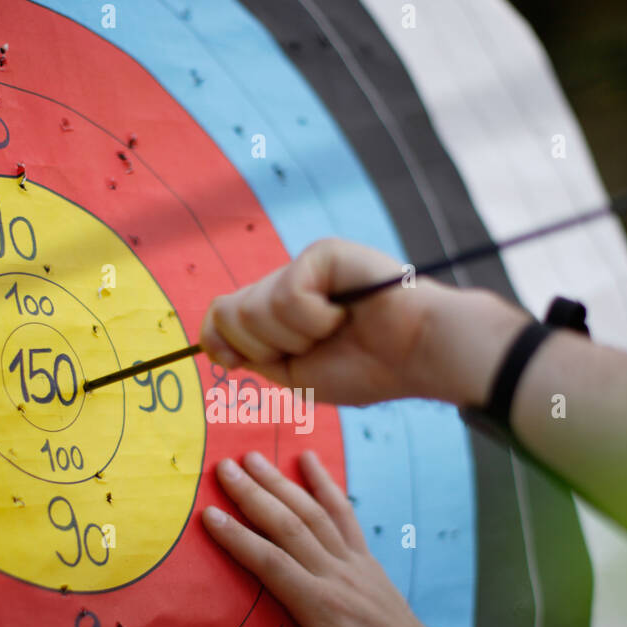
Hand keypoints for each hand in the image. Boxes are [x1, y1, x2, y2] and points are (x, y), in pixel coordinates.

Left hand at [199, 237, 527, 406]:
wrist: (416, 356)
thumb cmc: (367, 368)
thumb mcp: (295, 374)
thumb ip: (253, 354)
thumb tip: (210, 340)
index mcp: (281, 313)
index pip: (220, 315)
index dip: (215, 340)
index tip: (234, 362)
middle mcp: (287, 284)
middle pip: (228, 313)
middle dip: (265, 347)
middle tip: (314, 347)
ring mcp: (304, 266)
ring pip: (254, 309)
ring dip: (295, 337)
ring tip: (335, 330)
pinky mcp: (322, 252)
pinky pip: (288, 297)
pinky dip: (315, 320)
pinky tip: (346, 313)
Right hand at [201, 448, 440, 626]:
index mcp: (320, 605)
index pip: (271, 563)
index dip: (239, 538)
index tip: (210, 515)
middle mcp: (335, 574)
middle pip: (288, 527)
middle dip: (254, 495)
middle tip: (224, 470)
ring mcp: (352, 561)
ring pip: (313, 513)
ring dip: (282, 483)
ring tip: (253, 458)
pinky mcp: (364, 556)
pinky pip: (344, 513)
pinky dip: (326, 484)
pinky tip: (309, 460)